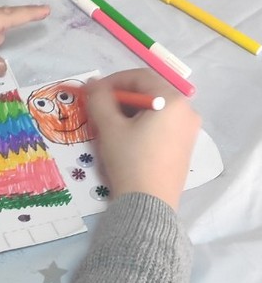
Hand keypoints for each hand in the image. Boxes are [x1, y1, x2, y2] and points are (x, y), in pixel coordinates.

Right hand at [84, 70, 200, 209]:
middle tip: (99, 110)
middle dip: (122, 98)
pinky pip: (162, 126)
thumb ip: (100, 99)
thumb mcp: (110, 128)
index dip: (113, 81)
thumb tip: (93, 83)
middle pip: (150, 93)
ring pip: (156, 110)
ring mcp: (189, 130)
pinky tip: (127, 138)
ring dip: (131, 112)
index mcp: (173, 101)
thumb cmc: (130, 161)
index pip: (140, 77)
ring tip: (110, 126)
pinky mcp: (185, 147)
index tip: (93, 92)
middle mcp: (187, 111)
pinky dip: (143, 125)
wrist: (148, 205)